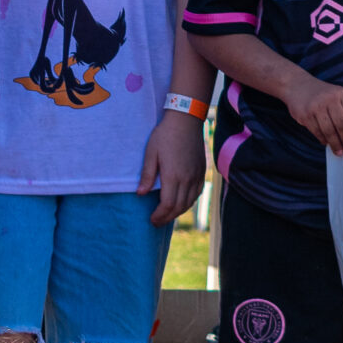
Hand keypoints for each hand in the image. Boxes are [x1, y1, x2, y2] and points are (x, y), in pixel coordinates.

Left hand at [140, 107, 208, 223]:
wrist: (185, 120)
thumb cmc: (164, 135)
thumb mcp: (150, 153)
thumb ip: (147, 175)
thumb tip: (141, 194)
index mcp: (173, 175)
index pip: (167, 205)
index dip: (159, 216)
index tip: (151, 220)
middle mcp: (187, 179)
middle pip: (178, 207)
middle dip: (167, 218)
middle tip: (157, 222)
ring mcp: (196, 175)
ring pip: (189, 202)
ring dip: (178, 212)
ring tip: (166, 215)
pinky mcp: (201, 171)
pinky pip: (197, 193)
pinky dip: (189, 202)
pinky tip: (181, 203)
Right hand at [284, 71, 342, 153]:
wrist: (296, 85)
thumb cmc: (320, 94)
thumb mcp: (336, 94)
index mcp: (341, 93)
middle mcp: (329, 98)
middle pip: (342, 125)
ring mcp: (316, 107)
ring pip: (329, 131)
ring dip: (335, 144)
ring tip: (339, 151)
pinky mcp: (305, 115)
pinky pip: (317, 132)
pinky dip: (323, 139)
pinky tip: (326, 142)